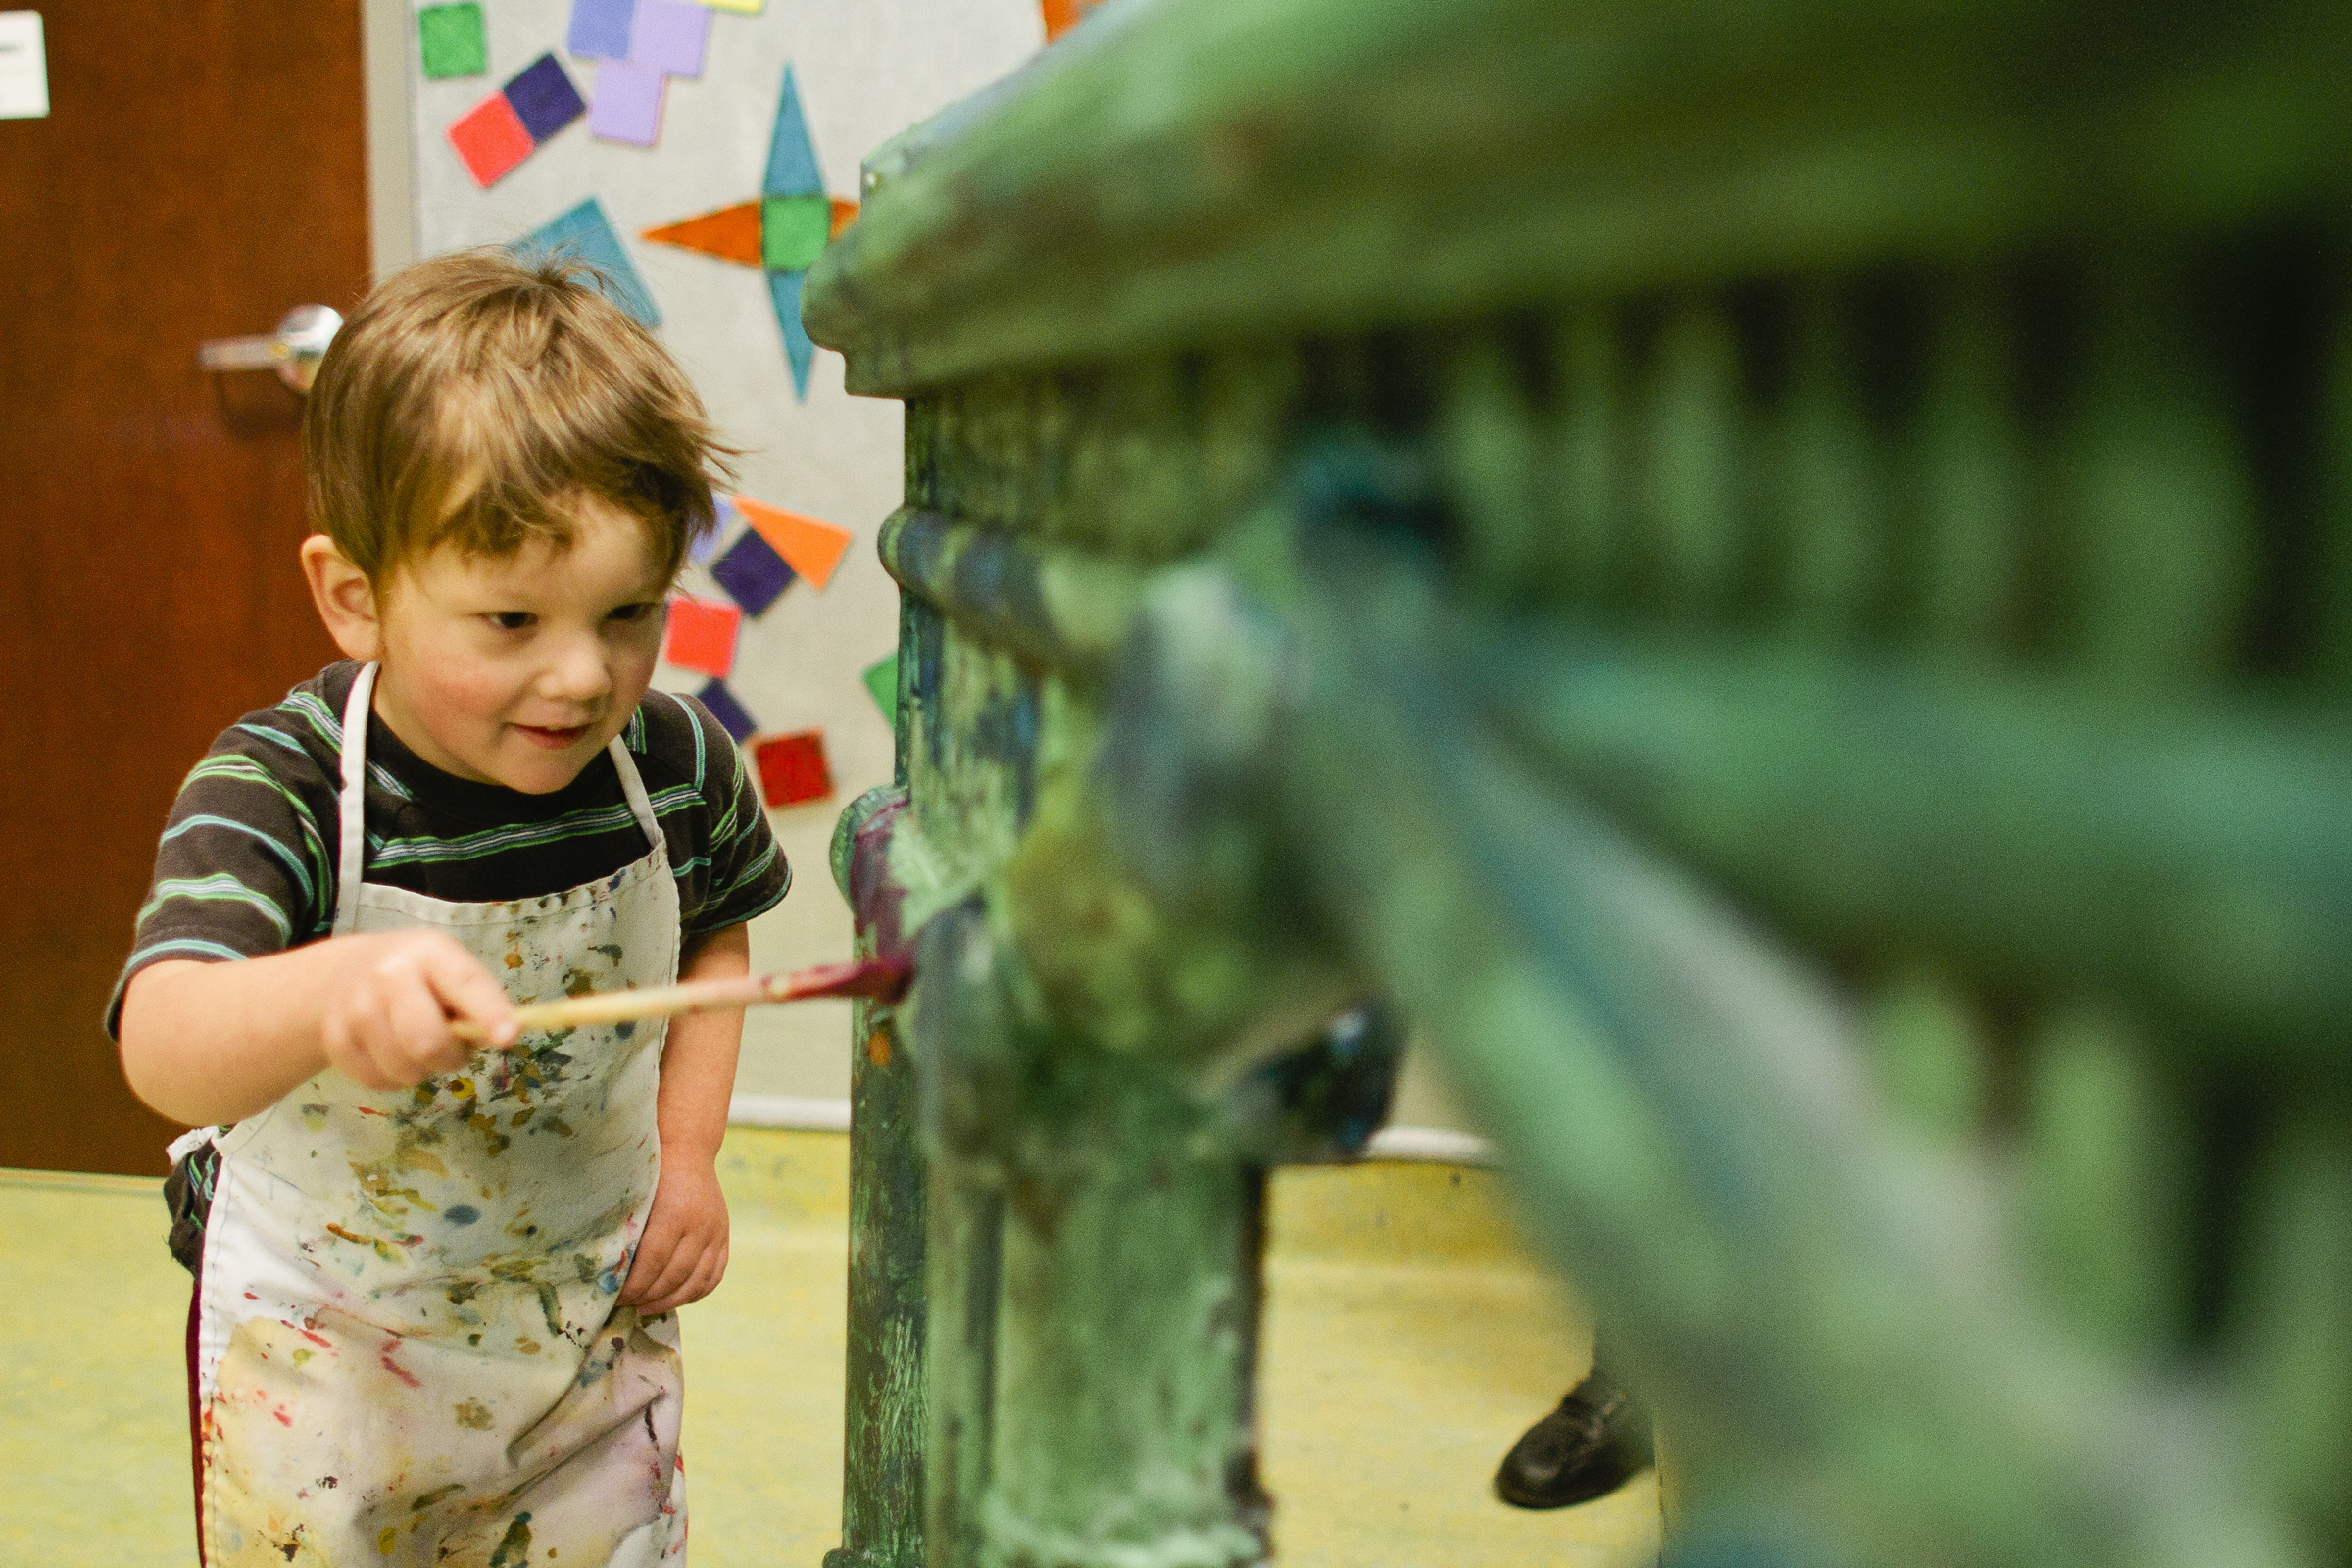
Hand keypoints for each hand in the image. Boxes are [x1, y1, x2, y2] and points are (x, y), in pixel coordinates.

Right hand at [318, 931, 518, 1091]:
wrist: (345, 974)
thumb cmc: (419, 979)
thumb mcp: (450, 974)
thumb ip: (476, 1004)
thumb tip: (499, 1037)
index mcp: (431, 953)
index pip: (465, 984)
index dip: (489, 1012)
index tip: (508, 1037)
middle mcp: (388, 974)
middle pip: (425, 1039)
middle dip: (449, 1057)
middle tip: (452, 1051)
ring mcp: (355, 1007)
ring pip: (403, 1068)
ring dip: (421, 1070)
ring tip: (417, 1046)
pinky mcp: (334, 1039)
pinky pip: (377, 1081)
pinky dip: (392, 1078)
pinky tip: (390, 1053)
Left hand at [619, 1154, 729, 1316]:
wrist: (688, 1150)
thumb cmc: (652, 1173)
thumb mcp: (637, 1198)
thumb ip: (628, 1234)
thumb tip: (610, 1275)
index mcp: (674, 1214)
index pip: (652, 1264)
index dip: (633, 1287)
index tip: (614, 1297)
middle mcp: (700, 1225)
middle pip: (674, 1276)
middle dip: (647, 1297)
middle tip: (625, 1305)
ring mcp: (717, 1232)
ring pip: (696, 1282)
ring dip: (669, 1301)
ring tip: (646, 1307)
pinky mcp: (724, 1236)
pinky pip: (714, 1276)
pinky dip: (695, 1293)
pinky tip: (674, 1298)